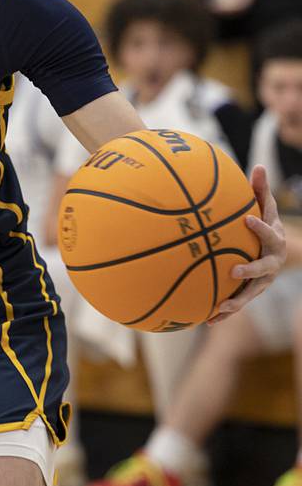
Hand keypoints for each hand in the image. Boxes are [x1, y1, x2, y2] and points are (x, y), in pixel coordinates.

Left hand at [208, 165, 285, 323]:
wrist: (279, 251)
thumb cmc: (264, 222)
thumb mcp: (265, 206)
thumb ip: (260, 190)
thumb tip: (258, 165)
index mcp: (273, 240)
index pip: (268, 232)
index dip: (260, 226)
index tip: (247, 219)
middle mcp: (271, 263)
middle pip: (263, 269)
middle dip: (250, 270)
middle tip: (234, 270)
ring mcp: (262, 281)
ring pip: (251, 293)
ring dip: (237, 301)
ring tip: (220, 307)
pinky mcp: (251, 293)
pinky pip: (238, 304)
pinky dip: (224, 313)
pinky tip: (206, 320)